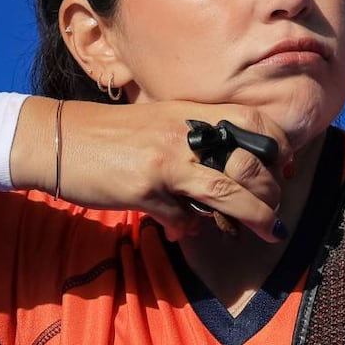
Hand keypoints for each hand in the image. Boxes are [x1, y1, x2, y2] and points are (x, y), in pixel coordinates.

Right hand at [10, 97, 291, 242]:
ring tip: (269, 230)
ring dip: (255, 216)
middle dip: (271, 192)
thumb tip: (226, 181)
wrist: (59, 138)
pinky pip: (180, 216)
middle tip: (276, 211)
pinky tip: (184, 228)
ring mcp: (167, 160)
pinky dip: (187, 226)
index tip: (285, 170)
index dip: (279, 147)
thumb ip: (197, 145)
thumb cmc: (116, 134)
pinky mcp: (145, 188)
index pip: (256, 124)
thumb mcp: (164, 124)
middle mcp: (186, 133)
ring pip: (227, 191)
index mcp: (195, 114)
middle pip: (249, 163)